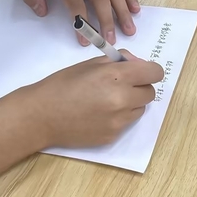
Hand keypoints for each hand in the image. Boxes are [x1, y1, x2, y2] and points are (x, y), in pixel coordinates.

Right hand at [18, 52, 164, 148]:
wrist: (42, 115)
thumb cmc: (63, 84)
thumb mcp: (91, 63)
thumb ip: (118, 61)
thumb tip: (136, 63)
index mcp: (116, 76)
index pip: (154, 72)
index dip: (150, 70)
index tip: (141, 72)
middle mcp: (122, 99)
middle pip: (150, 92)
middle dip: (140, 86)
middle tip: (121, 84)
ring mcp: (118, 121)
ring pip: (140, 108)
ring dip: (131, 102)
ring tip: (106, 99)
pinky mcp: (113, 136)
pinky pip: (126, 123)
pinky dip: (118, 117)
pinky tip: (98, 113)